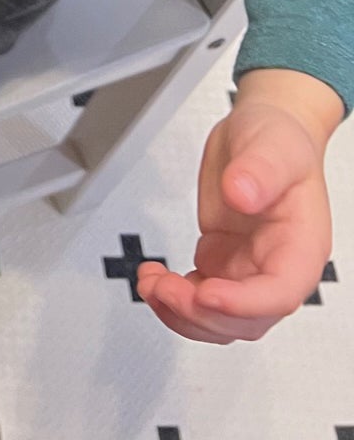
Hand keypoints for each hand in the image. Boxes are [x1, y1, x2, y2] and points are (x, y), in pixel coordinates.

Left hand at [137, 68, 339, 342]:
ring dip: (182, 312)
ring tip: (150, 284)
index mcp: (300, 246)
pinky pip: (201, 297)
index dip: (243, 304)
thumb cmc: (278, 141)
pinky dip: (175, 298)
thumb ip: (259, 171)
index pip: (279, 293)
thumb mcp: (272, 146)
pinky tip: (155, 278)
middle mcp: (276, 265)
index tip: (206, 294)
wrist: (263, 133)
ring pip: (220, 319)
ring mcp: (248, 268)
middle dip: (200, 312)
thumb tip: (241, 194)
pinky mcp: (222, 262)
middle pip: (246, 319)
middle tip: (163, 287)